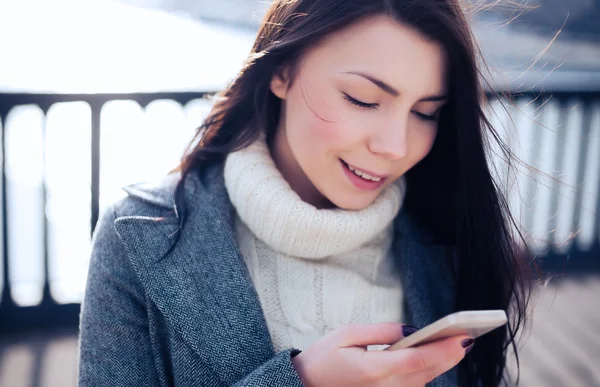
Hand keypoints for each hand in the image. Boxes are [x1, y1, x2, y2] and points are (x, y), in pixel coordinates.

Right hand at [291, 322, 471, 386]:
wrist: (305, 386)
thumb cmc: (324, 358)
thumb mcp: (347, 334)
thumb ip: (381, 331)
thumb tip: (411, 331)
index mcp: (374, 369)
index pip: (418, 359)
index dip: (444, 348)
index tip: (464, 336)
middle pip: (427, 372)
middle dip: (449, 354)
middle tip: (468, 335)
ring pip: (423, 381)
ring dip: (439, 363)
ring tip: (454, 342)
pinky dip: (424, 372)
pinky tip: (430, 357)